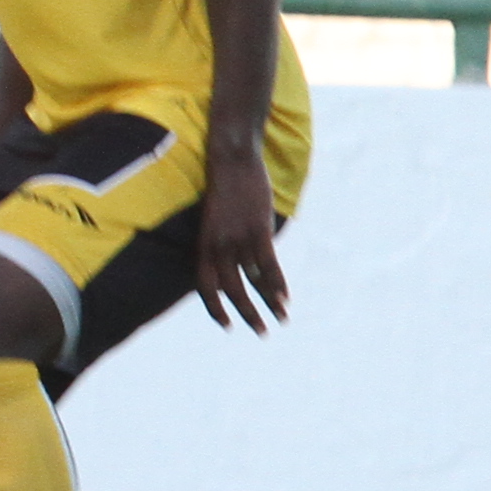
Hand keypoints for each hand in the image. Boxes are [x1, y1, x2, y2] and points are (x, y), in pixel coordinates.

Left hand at [193, 156, 289, 332]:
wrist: (231, 157)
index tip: (227, 325)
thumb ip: (221, 242)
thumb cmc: (224, 187)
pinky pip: (268, 265)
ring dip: (269, 304)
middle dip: (247, 315)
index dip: (215, 308)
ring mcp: (238, 239)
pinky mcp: (257, 230)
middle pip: (230, 290)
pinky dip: (277, 284)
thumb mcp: (215, 219)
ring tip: (281, 320)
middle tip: (261, 332)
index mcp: (203, 244)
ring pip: (252, 281)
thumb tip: (237, 263)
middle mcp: (217, 246)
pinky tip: (286, 298)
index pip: (205, 286)